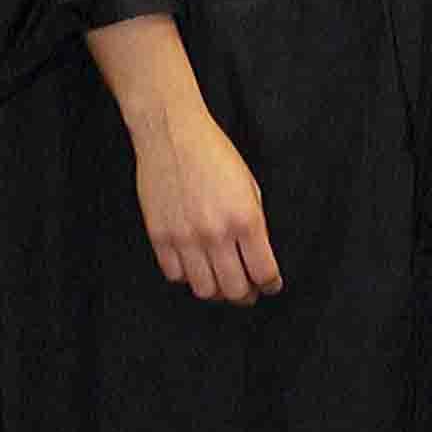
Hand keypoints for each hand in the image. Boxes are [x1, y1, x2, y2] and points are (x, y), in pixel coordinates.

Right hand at [126, 104, 281, 304]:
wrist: (173, 136)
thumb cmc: (215, 155)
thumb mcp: (250, 186)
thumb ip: (255, 224)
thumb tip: (258, 256)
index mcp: (245, 219)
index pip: (263, 271)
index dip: (271, 284)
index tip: (272, 285)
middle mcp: (215, 234)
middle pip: (234, 289)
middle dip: (246, 295)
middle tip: (249, 292)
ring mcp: (185, 238)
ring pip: (204, 289)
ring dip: (217, 292)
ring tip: (223, 283)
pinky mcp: (159, 237)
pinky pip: (175, 275)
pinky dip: (188, 277)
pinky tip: (196, 267)